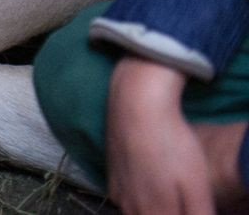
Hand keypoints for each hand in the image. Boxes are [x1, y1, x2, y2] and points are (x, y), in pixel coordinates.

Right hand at [108, 56, 212, 214]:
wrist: (136, 104)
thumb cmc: (171, 143)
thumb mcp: (196, 184)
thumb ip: (198, 214)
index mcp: (155, 213)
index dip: (182, 213)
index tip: (188, 203)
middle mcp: (131, 208)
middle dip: (167, 212)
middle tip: (180, 194)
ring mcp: (117, 193)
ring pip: (137, 213)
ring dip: (152, 209)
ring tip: (167, 190)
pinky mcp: (110, 177)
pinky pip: (125, 200)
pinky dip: (139, 199)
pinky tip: (149, 182)